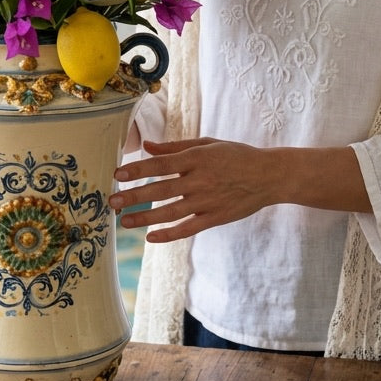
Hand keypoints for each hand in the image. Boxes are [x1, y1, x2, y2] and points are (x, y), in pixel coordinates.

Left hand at [109, 138, 276, 242]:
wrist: (269, 176)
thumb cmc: (236, 155)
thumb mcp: (208, 144)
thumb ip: (176, 146)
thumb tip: (148, 147)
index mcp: (197, 158)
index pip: (160, 164)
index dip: (138, 169)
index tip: (117, 174)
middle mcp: (199, 180)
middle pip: (160, 189)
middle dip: (133, 195)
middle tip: (112, 201)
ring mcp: (207, 201)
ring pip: (170, 212)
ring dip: (145, 217)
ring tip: (124, 220)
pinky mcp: (215, 218)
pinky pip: (187, 228)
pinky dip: (169, 234)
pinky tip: (151, 237)